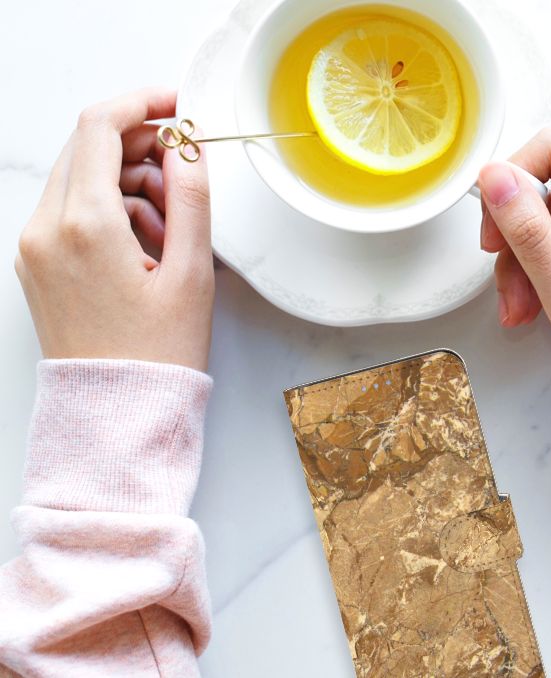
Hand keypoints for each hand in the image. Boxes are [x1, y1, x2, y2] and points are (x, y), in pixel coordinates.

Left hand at [15, 88, 213, 371]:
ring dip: (129, 182)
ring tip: (173, 229)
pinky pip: (72, 210)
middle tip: (185, 174)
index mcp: (85, 225)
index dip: (143, 103)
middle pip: (88, 148)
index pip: (100, 127)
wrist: (117, 412)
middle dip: (141, 147)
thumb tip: (188, 146)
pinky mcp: (37, 263)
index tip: (177, 105)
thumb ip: (192, 198)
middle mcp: (46, 229)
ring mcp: (35, 246)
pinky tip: (147, 245)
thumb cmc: (157, 354)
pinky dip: (110, 210)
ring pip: (81, 178)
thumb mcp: (192, 273)